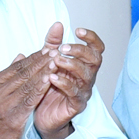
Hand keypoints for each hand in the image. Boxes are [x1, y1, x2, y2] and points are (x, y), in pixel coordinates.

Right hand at [0, 44, 58, 138]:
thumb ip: (7, 76)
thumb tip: (20, 56)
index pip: (16, 67)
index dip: (33, 57)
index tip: (47, 49)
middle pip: (22, 72)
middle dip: (41, 60)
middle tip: (55, 50)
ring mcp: (3, 105)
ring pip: (27, 84)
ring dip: (43, 71)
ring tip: (56, 61)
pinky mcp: (12, 118)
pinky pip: (29, 100)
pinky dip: (40, 88)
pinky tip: (50, 80)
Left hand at [33, 24, 105, 138]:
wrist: (41, 114)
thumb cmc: (47, 87)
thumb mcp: (48, 61)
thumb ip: (53, 43)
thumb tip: (58, 24)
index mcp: (83, 64)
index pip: (96, 48)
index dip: (91, 38)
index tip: (78, 30)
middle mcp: (87, 77)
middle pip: (95, 59)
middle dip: (80, 51)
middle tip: (63, 48)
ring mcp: (83, 91)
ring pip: (86, 75)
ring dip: (71, 65)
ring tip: (55, 60)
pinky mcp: (76, 105)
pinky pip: (75, 93)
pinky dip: (63, 83)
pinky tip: (51, 77)